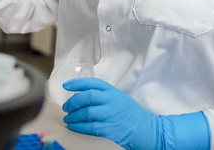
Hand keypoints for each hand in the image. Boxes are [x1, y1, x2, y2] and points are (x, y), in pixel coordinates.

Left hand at [62, 78, 209, 149]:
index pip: (93, 83)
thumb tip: (82, 94)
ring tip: (68, 118)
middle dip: (73, 101)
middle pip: (87, 97)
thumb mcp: (119, 98)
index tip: (66, 85)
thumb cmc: (132, 114)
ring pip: (86, 113)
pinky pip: (90, 127)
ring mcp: (111, 115)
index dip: (77, 83)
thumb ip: (104, 95)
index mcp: (113, 91)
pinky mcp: (110, 129)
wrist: (148, 130)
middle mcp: (111, 101)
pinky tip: (73, 126)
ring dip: (73, 116)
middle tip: (66, 107)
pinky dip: (79, 126)